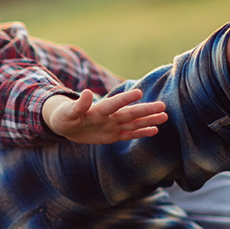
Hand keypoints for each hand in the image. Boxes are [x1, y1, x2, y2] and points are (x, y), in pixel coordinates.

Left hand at [45, 89, 167, 144]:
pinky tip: (154, 130)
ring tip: (164, 116)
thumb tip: (86, 92)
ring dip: (148, 120)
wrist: (66, 125)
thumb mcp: (67, 112)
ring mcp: (112, 125)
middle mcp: (109, 116)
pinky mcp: (112, 135)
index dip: (125, 99)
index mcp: (98, 110)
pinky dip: (141, 132)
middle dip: (145, 110)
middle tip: (163, 105)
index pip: (114, 104)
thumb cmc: (64, 116)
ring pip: (133, 123)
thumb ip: (78, 105)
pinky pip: (128, 134)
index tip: (139, 93)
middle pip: (129, 113)